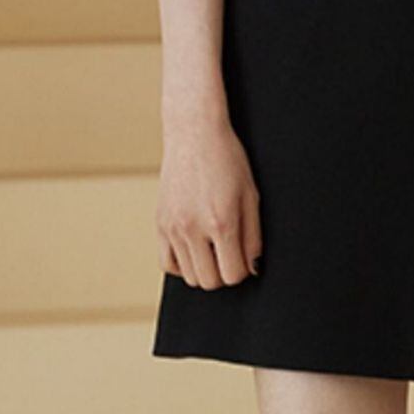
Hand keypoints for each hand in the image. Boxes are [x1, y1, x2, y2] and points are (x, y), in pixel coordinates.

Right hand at [156, 109, 262, 288]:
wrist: (194, 132)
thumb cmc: (227, 158)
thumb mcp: (250, 194)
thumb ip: (253, 236)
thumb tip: (251, 268)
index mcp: (222, 221)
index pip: (233, 274)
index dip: (243, 270)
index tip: (244, 257)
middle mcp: (194, 228)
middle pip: (209, 281)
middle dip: (224, 272)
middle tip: (229, 252)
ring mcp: (173, 227)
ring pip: (189, 277)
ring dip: (204, 269)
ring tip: (212, 248)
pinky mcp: (160, 223)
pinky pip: (167, 264)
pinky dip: (181, 265)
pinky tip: (193, 248)